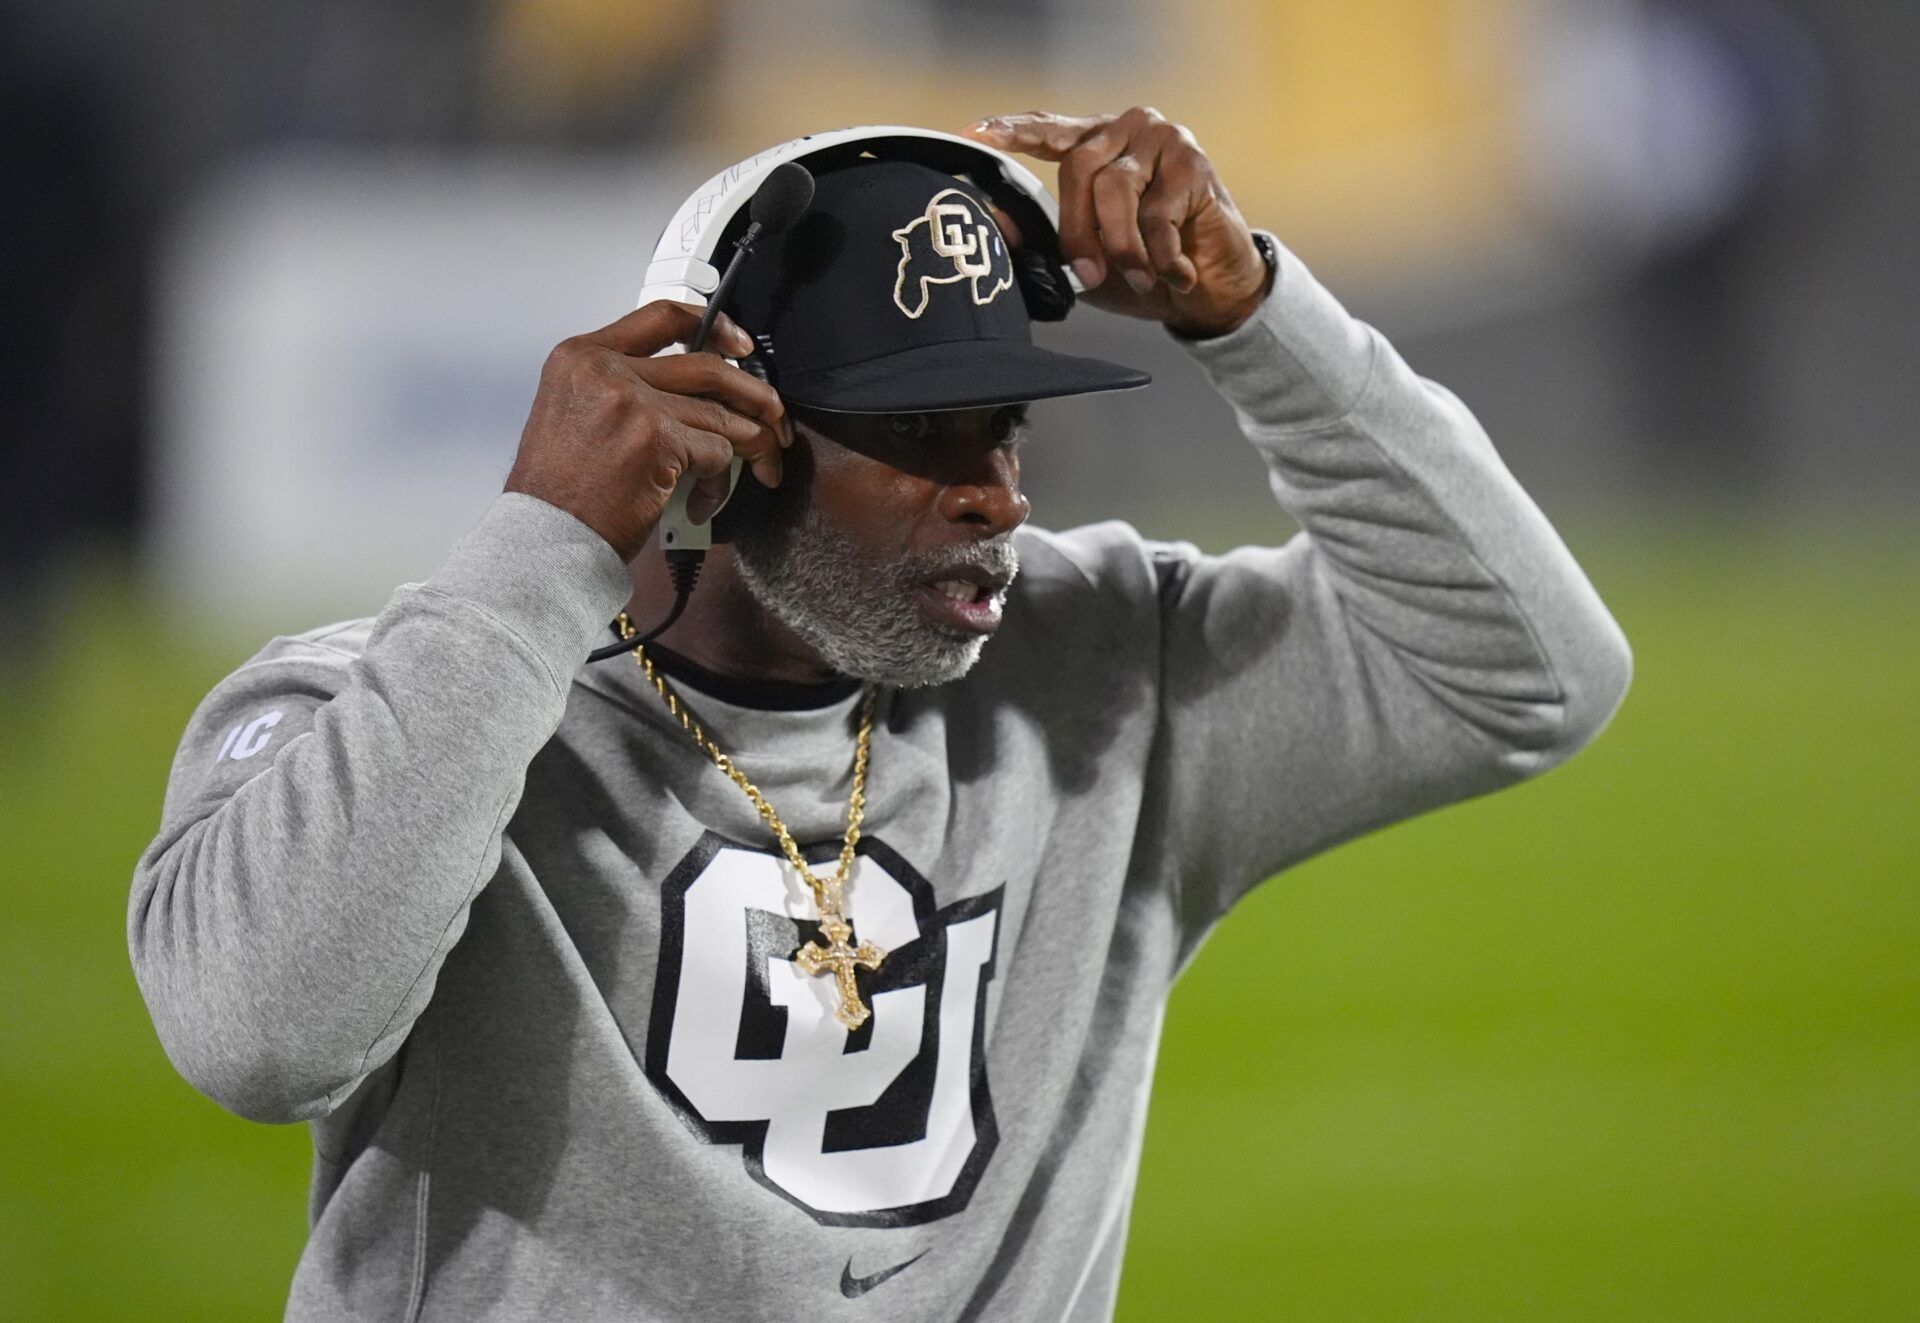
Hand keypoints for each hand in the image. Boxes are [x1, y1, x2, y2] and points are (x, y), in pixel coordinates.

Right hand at [503, 301, 789, 561]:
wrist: (543, 537)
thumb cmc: (558, 494)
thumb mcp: (572, 415)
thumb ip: (622, 390)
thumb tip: (690, 396)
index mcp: (581, 357)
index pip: (660, 317)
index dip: (712, 326)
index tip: (740, 346)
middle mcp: (606, 370)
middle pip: (707, 366)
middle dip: (755, 395)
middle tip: (775, 418)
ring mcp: (634, 402)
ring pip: (721, 415)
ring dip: (751, 445)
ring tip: (760, 466)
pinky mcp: (658, 439)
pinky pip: (717, 452)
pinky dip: (719, 482)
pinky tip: (702, 501)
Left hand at [960, 107, 1270, 338]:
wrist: (1212, 290)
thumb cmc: (1144, 271)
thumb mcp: (1087, 263)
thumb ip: (1047, 241)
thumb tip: (1000, 224)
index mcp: (1093, 147)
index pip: (1047, 131)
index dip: (1010, 131)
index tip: (972, 134)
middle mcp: (1125, 132)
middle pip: (1080, 167)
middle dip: (1079, 229)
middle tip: (1089, 274)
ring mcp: (1162, 140)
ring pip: (1117, 188)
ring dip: (1123, 247)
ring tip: (1139, 279)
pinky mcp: (1194, 163)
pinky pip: (1159, 212)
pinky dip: (1161, 255)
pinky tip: (1176, 274)